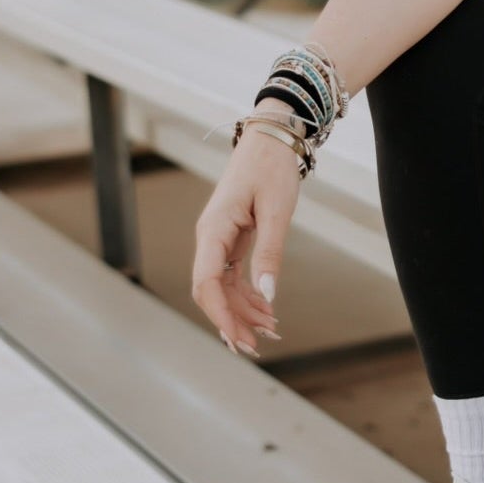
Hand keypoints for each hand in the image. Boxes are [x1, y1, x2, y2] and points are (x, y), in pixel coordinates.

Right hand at [190, 127, 300, 356]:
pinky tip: (266, 309)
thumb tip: (268, 295)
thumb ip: (270, 252)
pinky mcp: (231, 237)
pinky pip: (233, 274)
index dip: (220, 314)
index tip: (239, 338)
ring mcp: (219, 238)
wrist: (272, 137)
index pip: (206, 282)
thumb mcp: (277, 210)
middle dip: (231, 320)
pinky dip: (248, 294)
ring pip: (223, 286)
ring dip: (242, 310)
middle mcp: (210, 237)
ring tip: (269, 331)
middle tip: (256, 346)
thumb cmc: (272, 167)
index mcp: (213, 229)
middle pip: (210, 291)